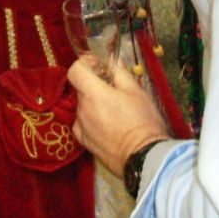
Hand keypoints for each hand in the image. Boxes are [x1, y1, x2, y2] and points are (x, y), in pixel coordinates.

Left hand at [68, 56, 169, 176]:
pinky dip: (91, 120)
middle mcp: (82, 109)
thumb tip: (113, 60)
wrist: (144, 158)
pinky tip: (107, 125)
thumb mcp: (136, 91)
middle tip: (114, 90)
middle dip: (94, 85)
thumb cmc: (143, 121)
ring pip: (83, 107)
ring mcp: (81, 127)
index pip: (74, 71)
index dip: (85, 64)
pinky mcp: (85, 143)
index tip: (99, 67)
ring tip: (115, 111)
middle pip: (80, 89)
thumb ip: (120, 73)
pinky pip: (83, 124)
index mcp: (93, 93)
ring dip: (94, 104)